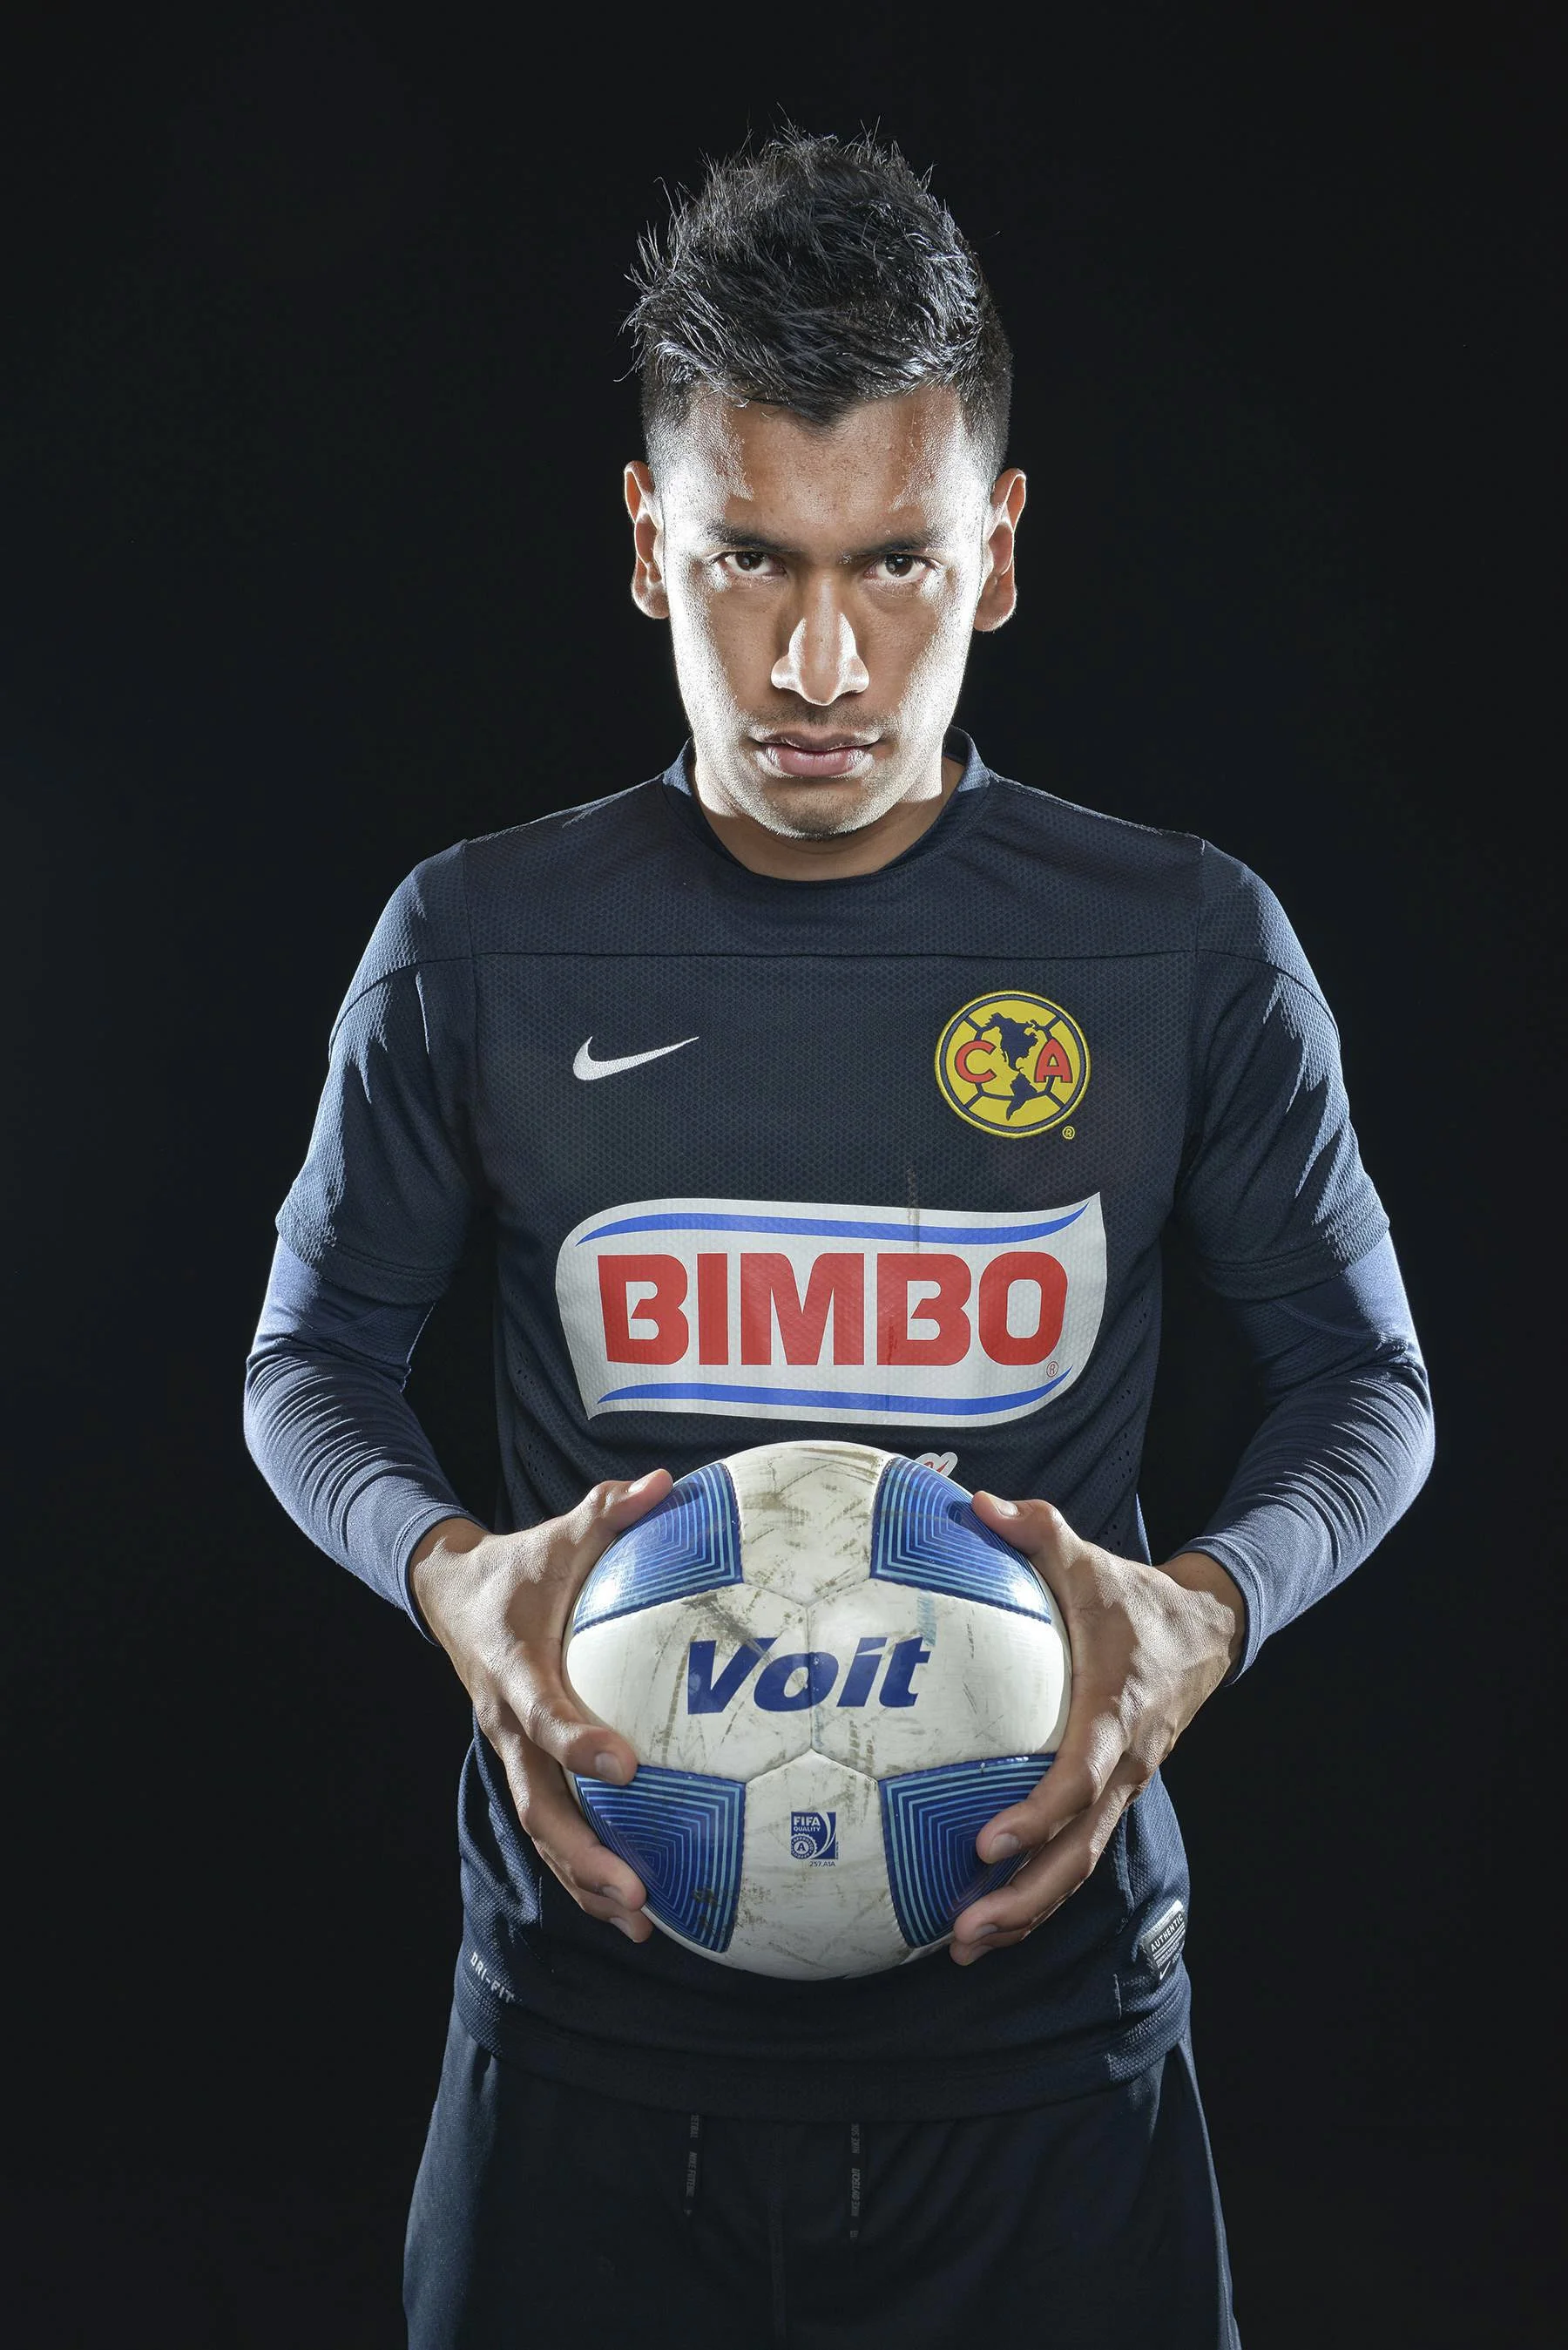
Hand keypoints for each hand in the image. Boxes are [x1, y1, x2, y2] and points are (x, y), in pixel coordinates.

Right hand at [409, 1472, 673, 1943]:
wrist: (448, 1593)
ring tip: (640, 1921)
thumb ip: (609, 1512)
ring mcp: (509, 1753)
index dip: (578, 1741)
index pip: (543, 1712)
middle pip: (537, 1801)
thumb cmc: (518, 1565)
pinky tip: (632, 1907)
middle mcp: (506, 1723)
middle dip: (584, 1851)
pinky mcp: (521, 1768)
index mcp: (515, 1668)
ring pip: (543, 1829)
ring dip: (585, 1878)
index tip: (626, 1764)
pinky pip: (552, 1827)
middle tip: (635, 1888)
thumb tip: (667, 1483)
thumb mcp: (557, 1534)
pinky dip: (583, 1870)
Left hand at [948, 1497, 1244, 1965]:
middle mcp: (1123, 1765)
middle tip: (965, 1933)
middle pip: (1078, 1852)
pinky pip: (1076, 1855)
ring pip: (1078, 1868)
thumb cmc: (1134, 1599)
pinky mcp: (1113, 1797)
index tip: (987, 1844)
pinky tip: (988, 1916)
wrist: (1207, 1631)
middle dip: (1023, 1899)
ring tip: (964, 1948)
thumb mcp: (1090, 1560)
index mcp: (1115, 1712)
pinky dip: (1036, 1892)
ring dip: (1026, 1913)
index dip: (1036, 1816)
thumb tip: (978, 1504)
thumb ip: (1037, 1531)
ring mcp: (1122, 1789)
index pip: (1079, 1777)